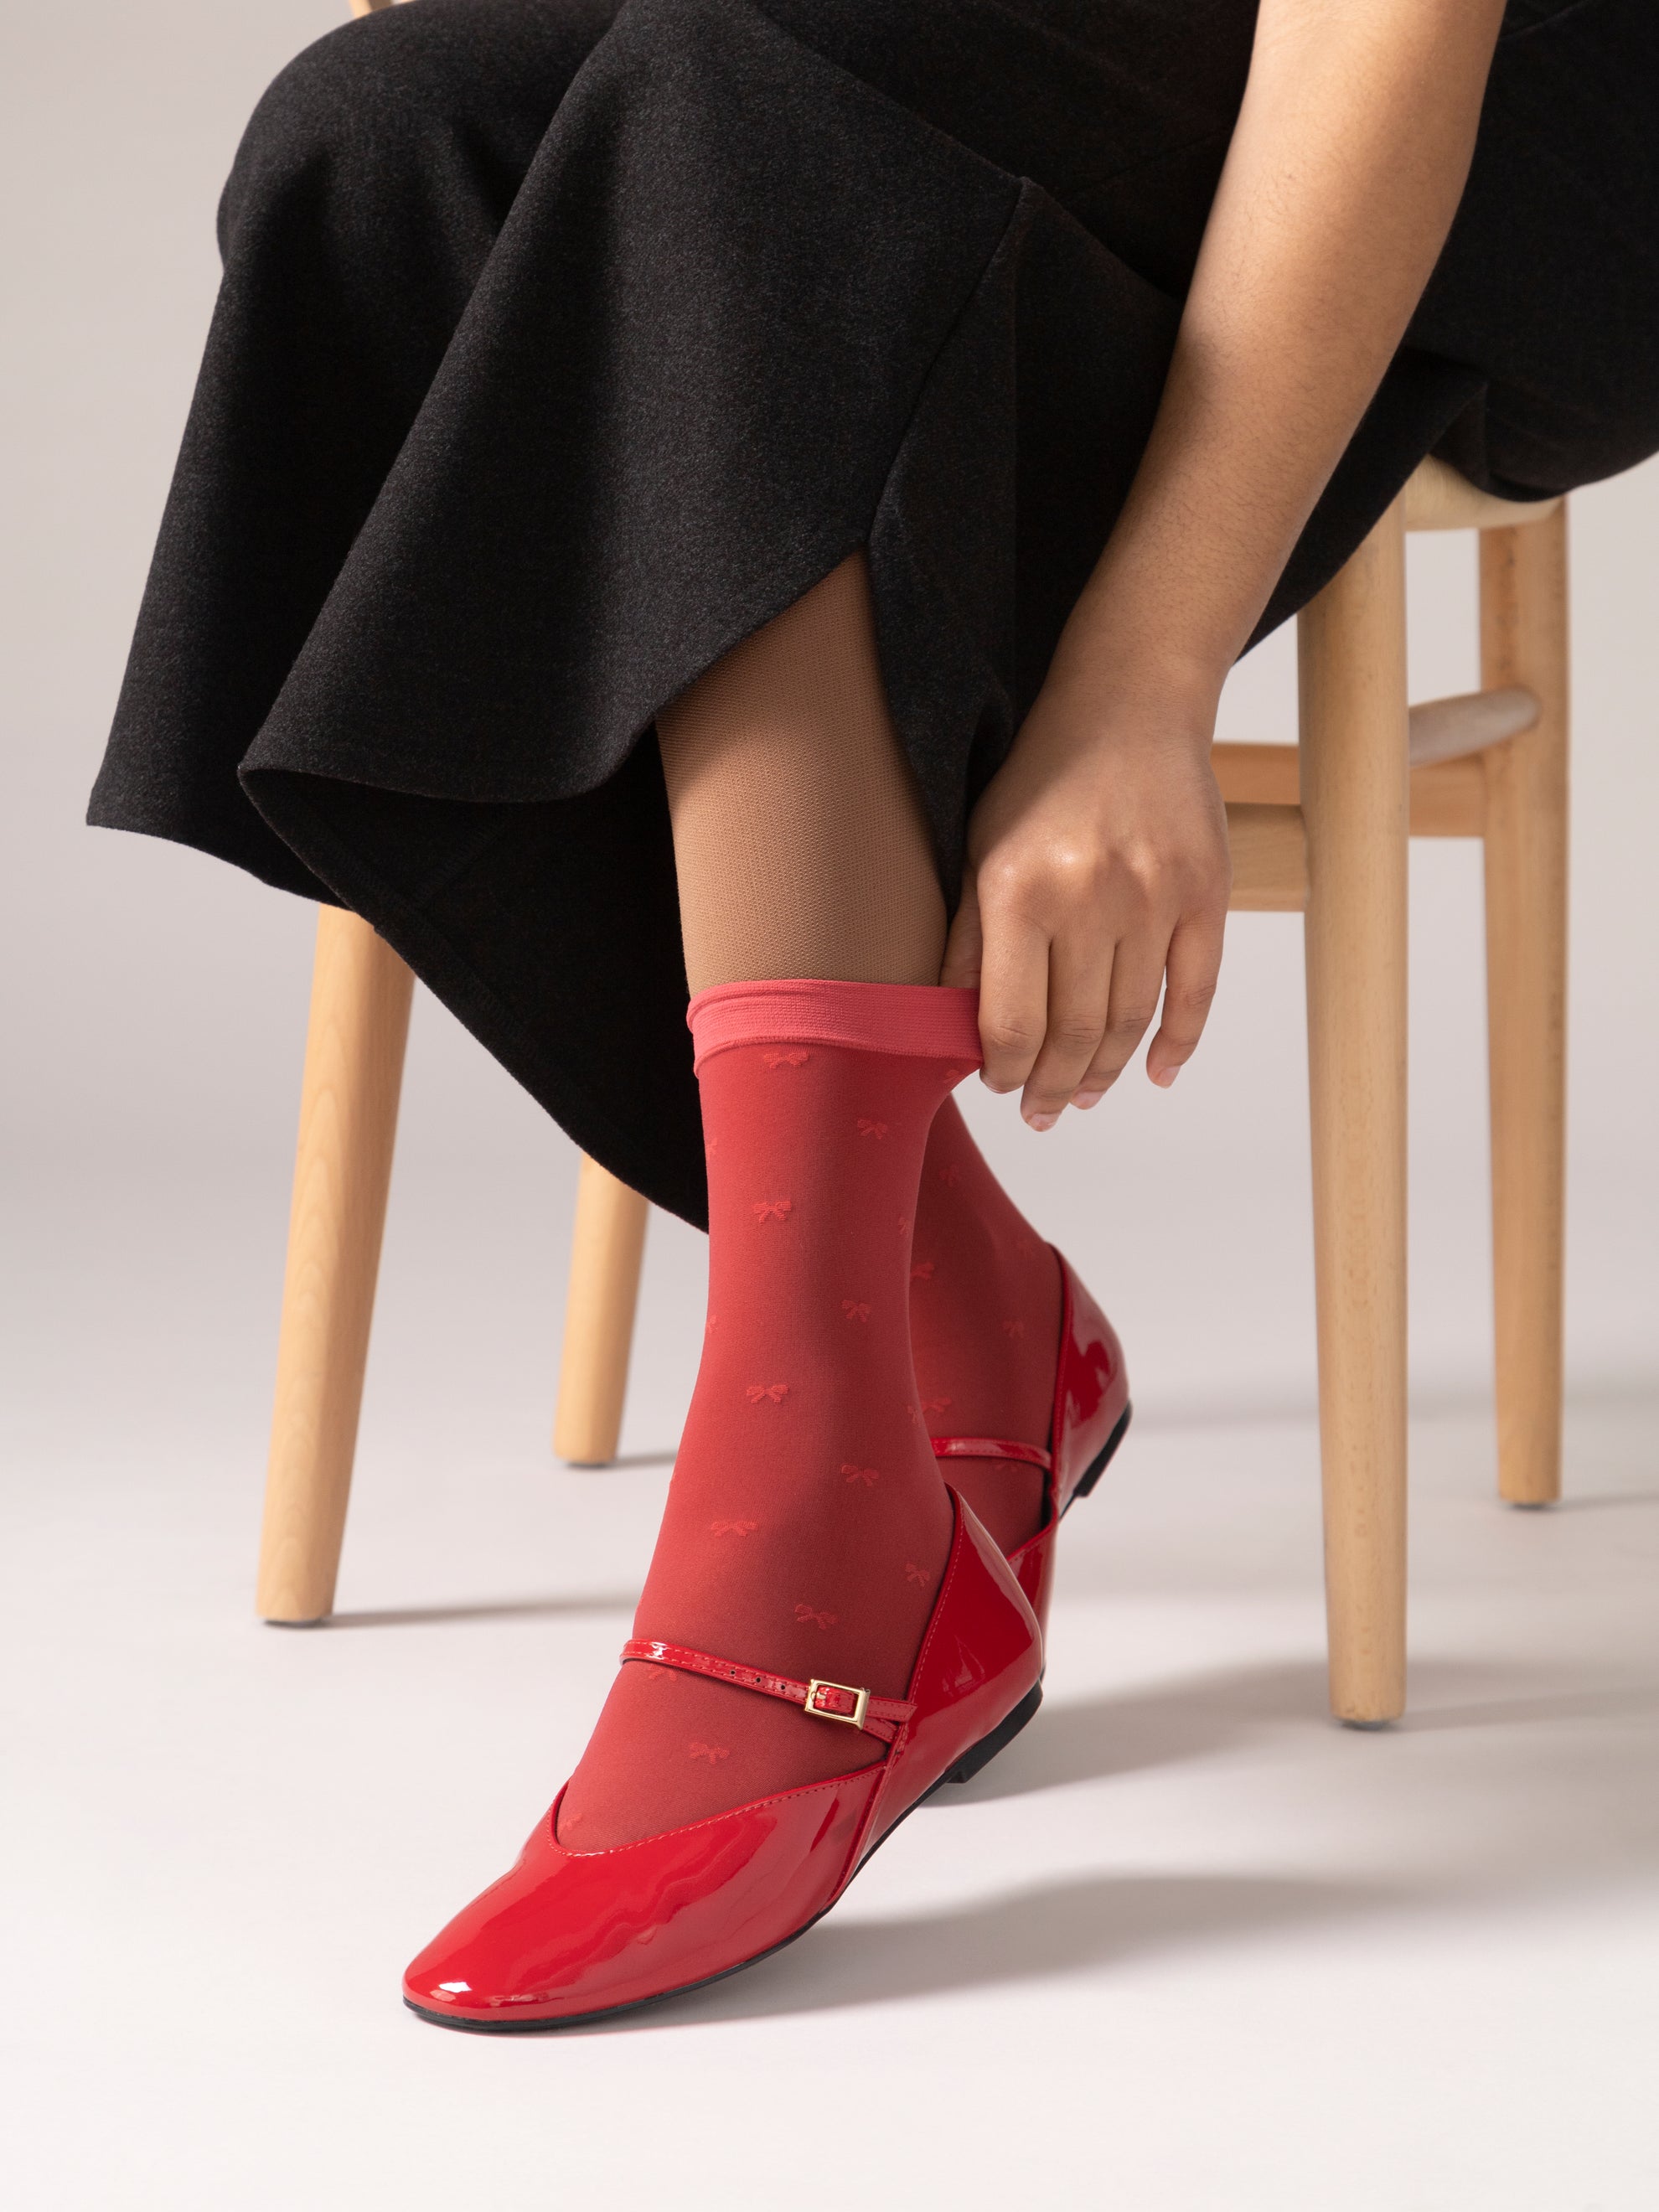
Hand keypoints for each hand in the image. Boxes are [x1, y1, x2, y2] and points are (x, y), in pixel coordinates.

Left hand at [942, 663, 1231, 1125]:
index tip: (999, 1087)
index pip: (1011, 1021)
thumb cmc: (1041, 781)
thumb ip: (968, 941)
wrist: (1130, 708)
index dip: (1004, 1070)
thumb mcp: (978, 851)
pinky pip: (1195, 990)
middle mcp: (1090, 899)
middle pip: (1074, 1032)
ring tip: (1084, 1095)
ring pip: (1131, 1020)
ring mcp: (1156, 899)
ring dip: (1105, 1072)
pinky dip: (1178, 1042)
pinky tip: (1157, 1074)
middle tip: (1041, 1112)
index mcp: (1020, 892)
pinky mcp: (1206, 894)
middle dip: (1051, 1085)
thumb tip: (954, 1027)